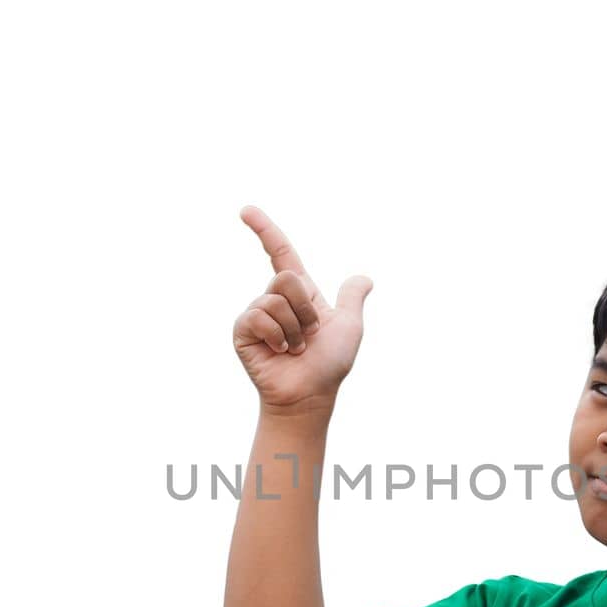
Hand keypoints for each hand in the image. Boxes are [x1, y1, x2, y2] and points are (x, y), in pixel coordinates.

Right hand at [232, 205, 373, 414]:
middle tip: (309, 336)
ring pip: (276, 300)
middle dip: (305, 308)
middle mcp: (274, 300)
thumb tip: (363, 278)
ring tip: (295, 349)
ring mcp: (257, 315)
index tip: (245, 211)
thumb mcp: (349, 327)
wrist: (310, 396)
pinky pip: (260, 316)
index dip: (264, 230)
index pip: (280, 253)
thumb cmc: (329, 366)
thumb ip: (352, 300)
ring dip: (294, 329)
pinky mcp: (243, 331)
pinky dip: (278, 335)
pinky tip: (280, 352)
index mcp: (299, 294)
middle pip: (286, 278)